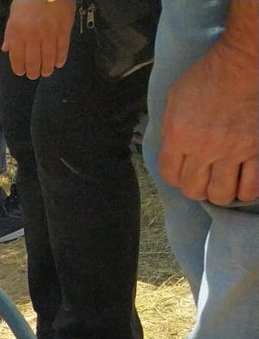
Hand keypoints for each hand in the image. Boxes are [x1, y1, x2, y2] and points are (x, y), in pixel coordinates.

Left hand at [2, 0, 75, 79]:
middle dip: (32, 71)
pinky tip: (58, 64)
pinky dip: (60, 58)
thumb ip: (10, 32)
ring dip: (46, 68)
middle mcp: (33, 36)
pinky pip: (62, 48)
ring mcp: (49, 33)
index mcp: (18, 32)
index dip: (19, 67)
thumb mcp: (13, 14)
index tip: (21, 72)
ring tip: (45, 73)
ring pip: (48, 57)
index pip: (17, 57)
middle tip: (33, 75)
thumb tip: (6, 49)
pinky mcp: (64, 29)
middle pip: (33, 60)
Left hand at [158, 41, 258, 205]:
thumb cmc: (207, 75)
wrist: (243, 63)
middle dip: (195, 188)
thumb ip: (169, 129)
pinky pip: (251, 186)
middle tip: (202, 180)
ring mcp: (232, 150)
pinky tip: (242, 185)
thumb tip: (170, 151)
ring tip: (221, 185)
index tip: (182, 172)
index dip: (175, 177)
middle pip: (193, 189)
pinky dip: (245, 192)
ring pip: (221, 193)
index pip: (169, 175)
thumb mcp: (174, 100)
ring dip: (218, 193)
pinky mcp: (257, 149)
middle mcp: (203, 147)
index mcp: (178, 135)